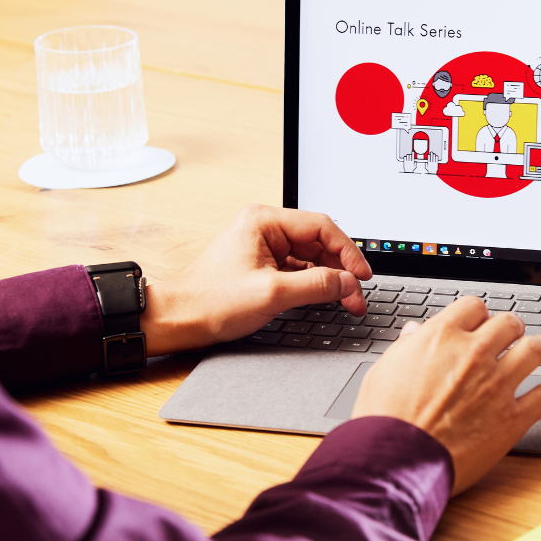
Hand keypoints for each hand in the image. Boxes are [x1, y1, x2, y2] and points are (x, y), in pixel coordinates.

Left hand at [140, 205, 370, 353]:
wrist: (179, 319)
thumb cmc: (211, 302)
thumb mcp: (272, 294)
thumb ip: (316, 285)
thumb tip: (349, 284)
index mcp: (264, 221)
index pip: (322, 227)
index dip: (348, 252)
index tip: (362, 276)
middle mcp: (265, 228)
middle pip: (320, 242)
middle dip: (341, 269)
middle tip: (356, 296)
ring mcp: (264, 246)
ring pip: (312, 257)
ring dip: (330, 278)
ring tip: (345, 301)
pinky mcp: (264, 265)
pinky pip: (300, 269)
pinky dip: (315, 284)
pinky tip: (325, 298)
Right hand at [351, 298, 540, 494]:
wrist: (396, 460)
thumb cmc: (385, 419)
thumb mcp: (385, 370)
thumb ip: (407, 347)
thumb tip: (415, 333)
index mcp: (442, 336)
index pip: (474, 307)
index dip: (478, 315)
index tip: (479, 323)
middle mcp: (475, 353)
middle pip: (509, 323)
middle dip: (510, 328)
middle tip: (510, 336)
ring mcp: (498, 384)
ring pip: (534, 350)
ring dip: (538, 348)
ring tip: (540, 349)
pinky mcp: (513, 417)